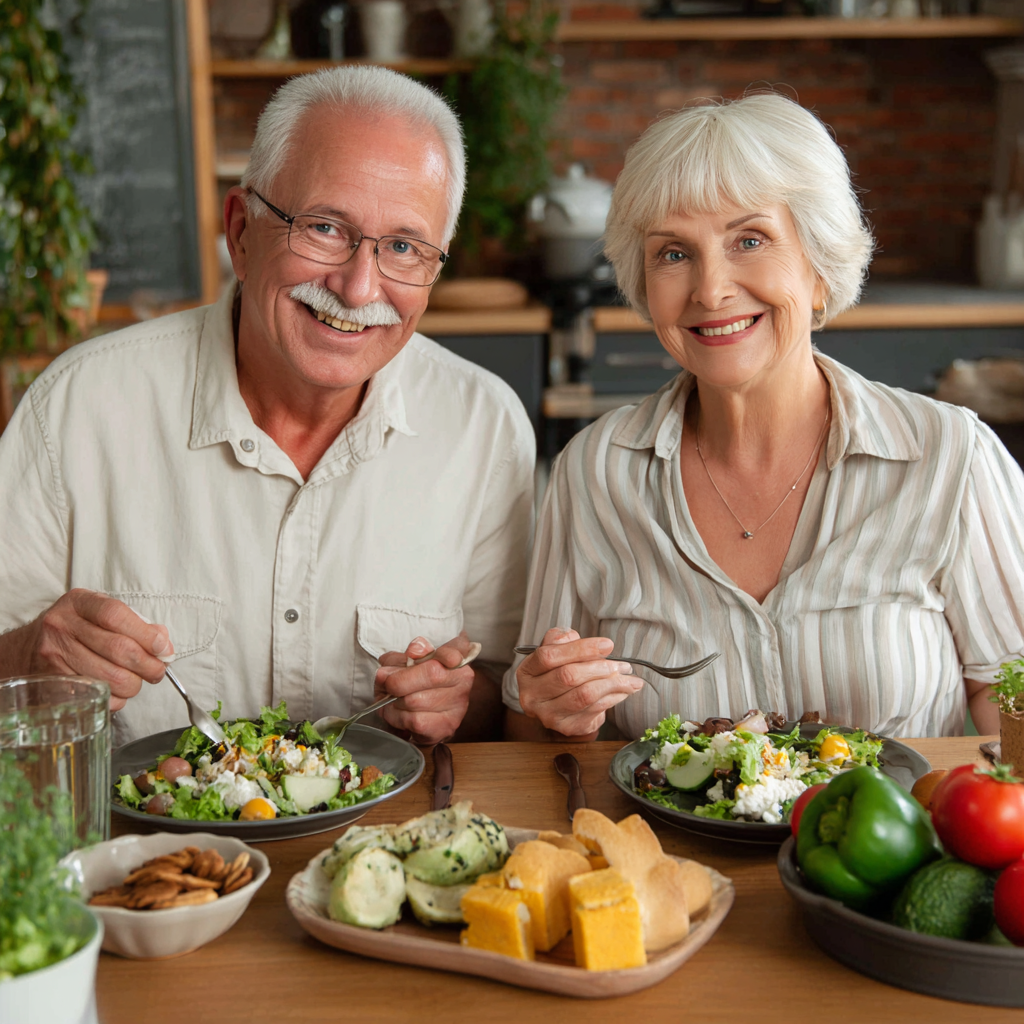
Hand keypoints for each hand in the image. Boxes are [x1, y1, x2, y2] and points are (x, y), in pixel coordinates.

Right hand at [23, 590, 172, 711]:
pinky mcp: (54, 684)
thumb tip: (164, 646)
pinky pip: (97, 697)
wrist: (25, 649)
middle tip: (157, 671)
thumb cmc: (73, 630)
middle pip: (118, 649)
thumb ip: (134, 624)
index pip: (115, 615)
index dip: (146, 634)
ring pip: (111, 678)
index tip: (163, 648)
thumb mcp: (97, 614)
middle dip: (148, 665)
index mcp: (78, 603)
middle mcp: (62, 627)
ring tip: (136, 680)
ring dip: (134, 685)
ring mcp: (54, 656)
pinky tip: (116, 691)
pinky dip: (117, 699)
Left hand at [374, 633, 476, 744]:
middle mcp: (463, 679)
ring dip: (394, 701)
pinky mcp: (446, 726)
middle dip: (399, 680)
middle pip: (431, 675)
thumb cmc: (415, 684)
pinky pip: (413, 720)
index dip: (445, 653)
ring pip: (415, 700)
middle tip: (387, 683)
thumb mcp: (405, 664)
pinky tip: (398, 713)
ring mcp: (458, 704)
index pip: (456, 649)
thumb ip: (404, 656)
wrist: (425, 715)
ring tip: (392, 700)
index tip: (425, 654)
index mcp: (457, 657)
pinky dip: (397, 717)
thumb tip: (409, 655)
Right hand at [516, 627, 641, 738]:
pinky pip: (594, 710)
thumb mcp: (555, 651)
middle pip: (568, 676)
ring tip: (630, 678)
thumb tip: (581, 640)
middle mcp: (532, 696)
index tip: (607, 645)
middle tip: (622, 664)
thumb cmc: (558, 671)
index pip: (549, 656)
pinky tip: (623, 691)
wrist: (557, 704)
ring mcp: (548, 715)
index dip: (580, 649)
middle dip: (600, 667)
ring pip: (584, 695)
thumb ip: (562, 640)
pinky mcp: (566, 727)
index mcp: (527, 672)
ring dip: (612, 684)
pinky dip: (614, 698)